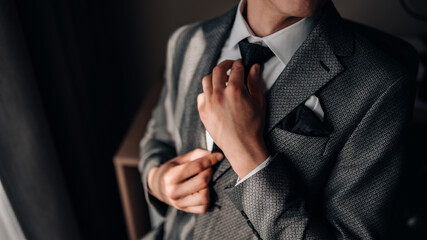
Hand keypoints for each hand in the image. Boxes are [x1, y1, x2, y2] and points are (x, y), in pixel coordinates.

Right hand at [147, 148, 222, 213]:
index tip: (218, 156)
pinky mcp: (185, 210)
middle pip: (202, 181)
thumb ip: (195, 154)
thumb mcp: (179, 159)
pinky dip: (207, 198)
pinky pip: (204, 207)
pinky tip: (202, 190)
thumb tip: (211, 155)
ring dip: (208, 186)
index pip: (196, 166)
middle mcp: (173, 192)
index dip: (210, 160)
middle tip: (208, 168)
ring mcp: (179, 203)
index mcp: (170, 176)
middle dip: (209, 172)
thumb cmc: (170, 170)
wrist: (157, 186)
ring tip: (204, 180)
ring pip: (204, 197)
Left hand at [197, 59, 268, 178]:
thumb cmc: (252, 127)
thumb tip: (254, 68)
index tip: (241, 64)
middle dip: (225, 64)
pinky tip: (214, 95)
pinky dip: (207, 92)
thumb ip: (255, 82)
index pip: (236, 68)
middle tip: (230, 65)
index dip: (240, 63)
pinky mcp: (203, 112)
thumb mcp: (259, 102)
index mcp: (234, 90)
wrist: (242, 147)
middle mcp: (219, 94)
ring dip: (214, 76)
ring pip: (207, 80)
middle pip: (218, 70)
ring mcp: (208, 103)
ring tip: (221, 78)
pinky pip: (201, 96)